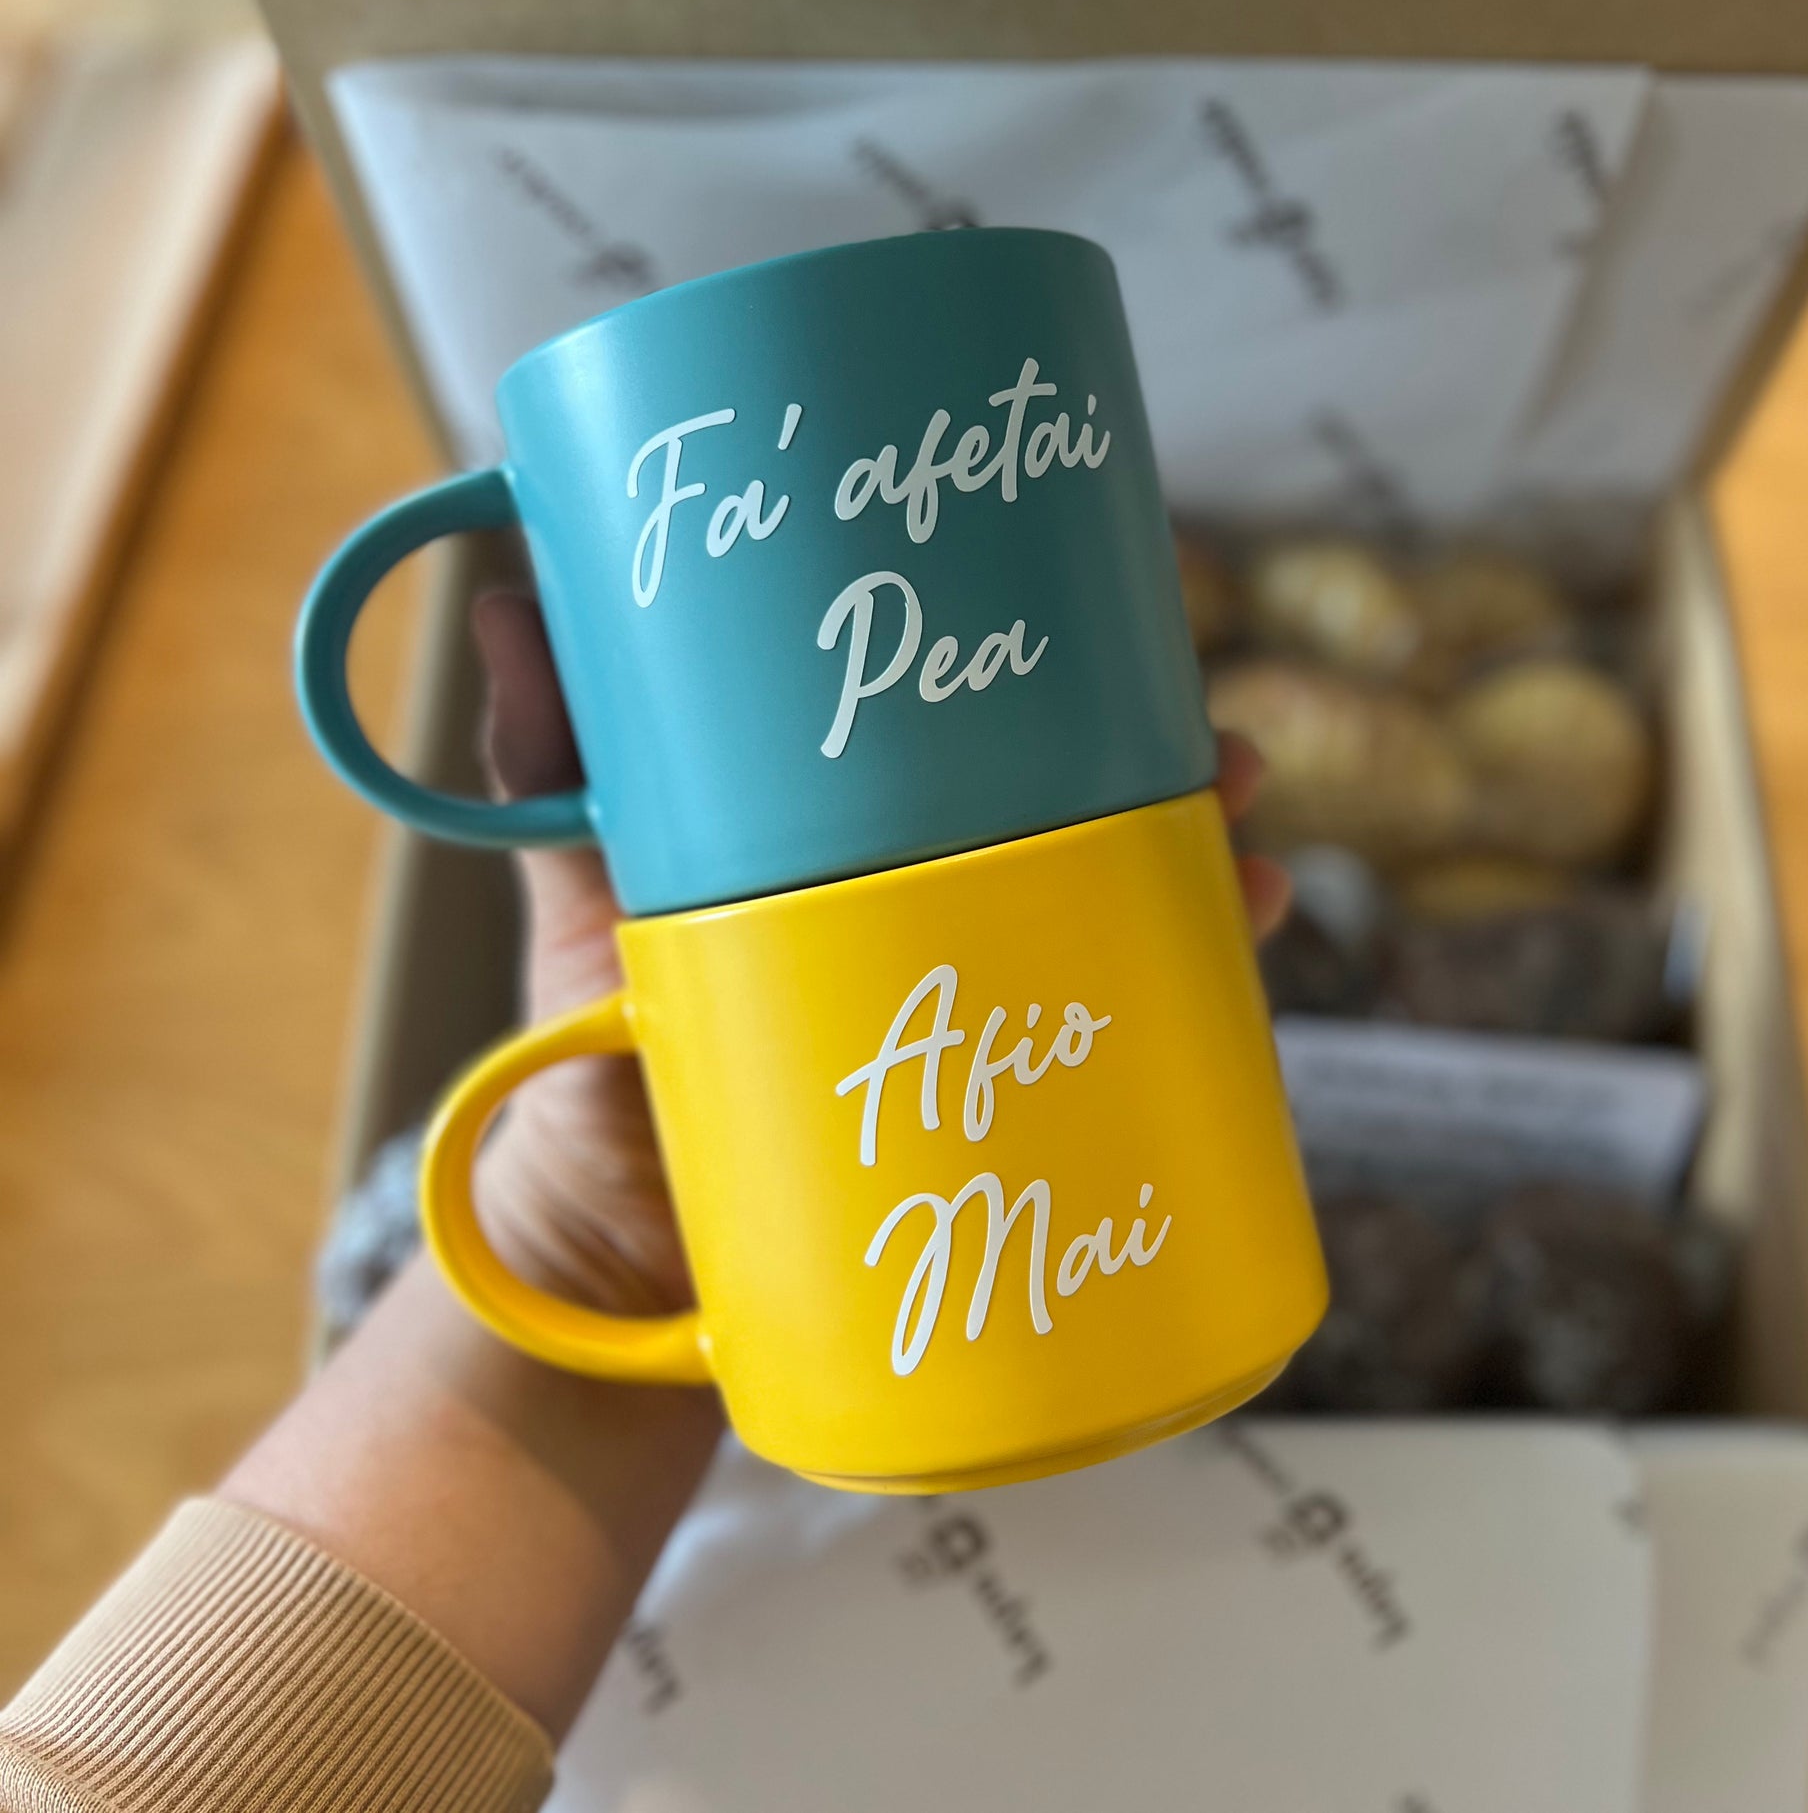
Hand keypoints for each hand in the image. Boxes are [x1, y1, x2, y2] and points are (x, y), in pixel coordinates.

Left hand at [467, 589, 1292, 1319]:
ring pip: (1120, 915)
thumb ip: (550, 781)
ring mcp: (974, 1004)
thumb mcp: (579, 909)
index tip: (1115, 626)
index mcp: (856, 848)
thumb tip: (503, 605)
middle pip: (1082, 817)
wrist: (621, 1258)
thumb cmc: (591, 1074)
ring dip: (1205, 866)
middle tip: (1216, 751)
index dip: (1059, 684)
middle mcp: (936, 910)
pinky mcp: (996, 1101)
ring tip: (1248, 845)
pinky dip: (1190, 986)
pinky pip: (1114, 1036)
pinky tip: (1241, 946)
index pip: (974, 745)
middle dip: (1169, 771)